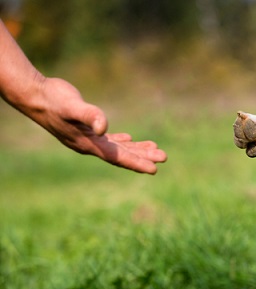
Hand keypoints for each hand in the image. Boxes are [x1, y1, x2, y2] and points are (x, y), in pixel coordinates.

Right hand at [28, 77, 166, 173]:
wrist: (34, 95)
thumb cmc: (53, 100)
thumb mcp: (72, 105)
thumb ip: (89, 115)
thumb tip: (104, 127)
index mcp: (88, 143)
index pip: (117, 157)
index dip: (136, 163)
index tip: (154, 169)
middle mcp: (89, 145)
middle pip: (121, 155)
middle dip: (143, 157)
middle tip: (164, 157)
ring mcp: (87, 138)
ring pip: (117, 147)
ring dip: (136, 149)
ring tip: (156, 150)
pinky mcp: (85, 130)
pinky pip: (108, 139)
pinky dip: (121, 140)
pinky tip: (130, 138)